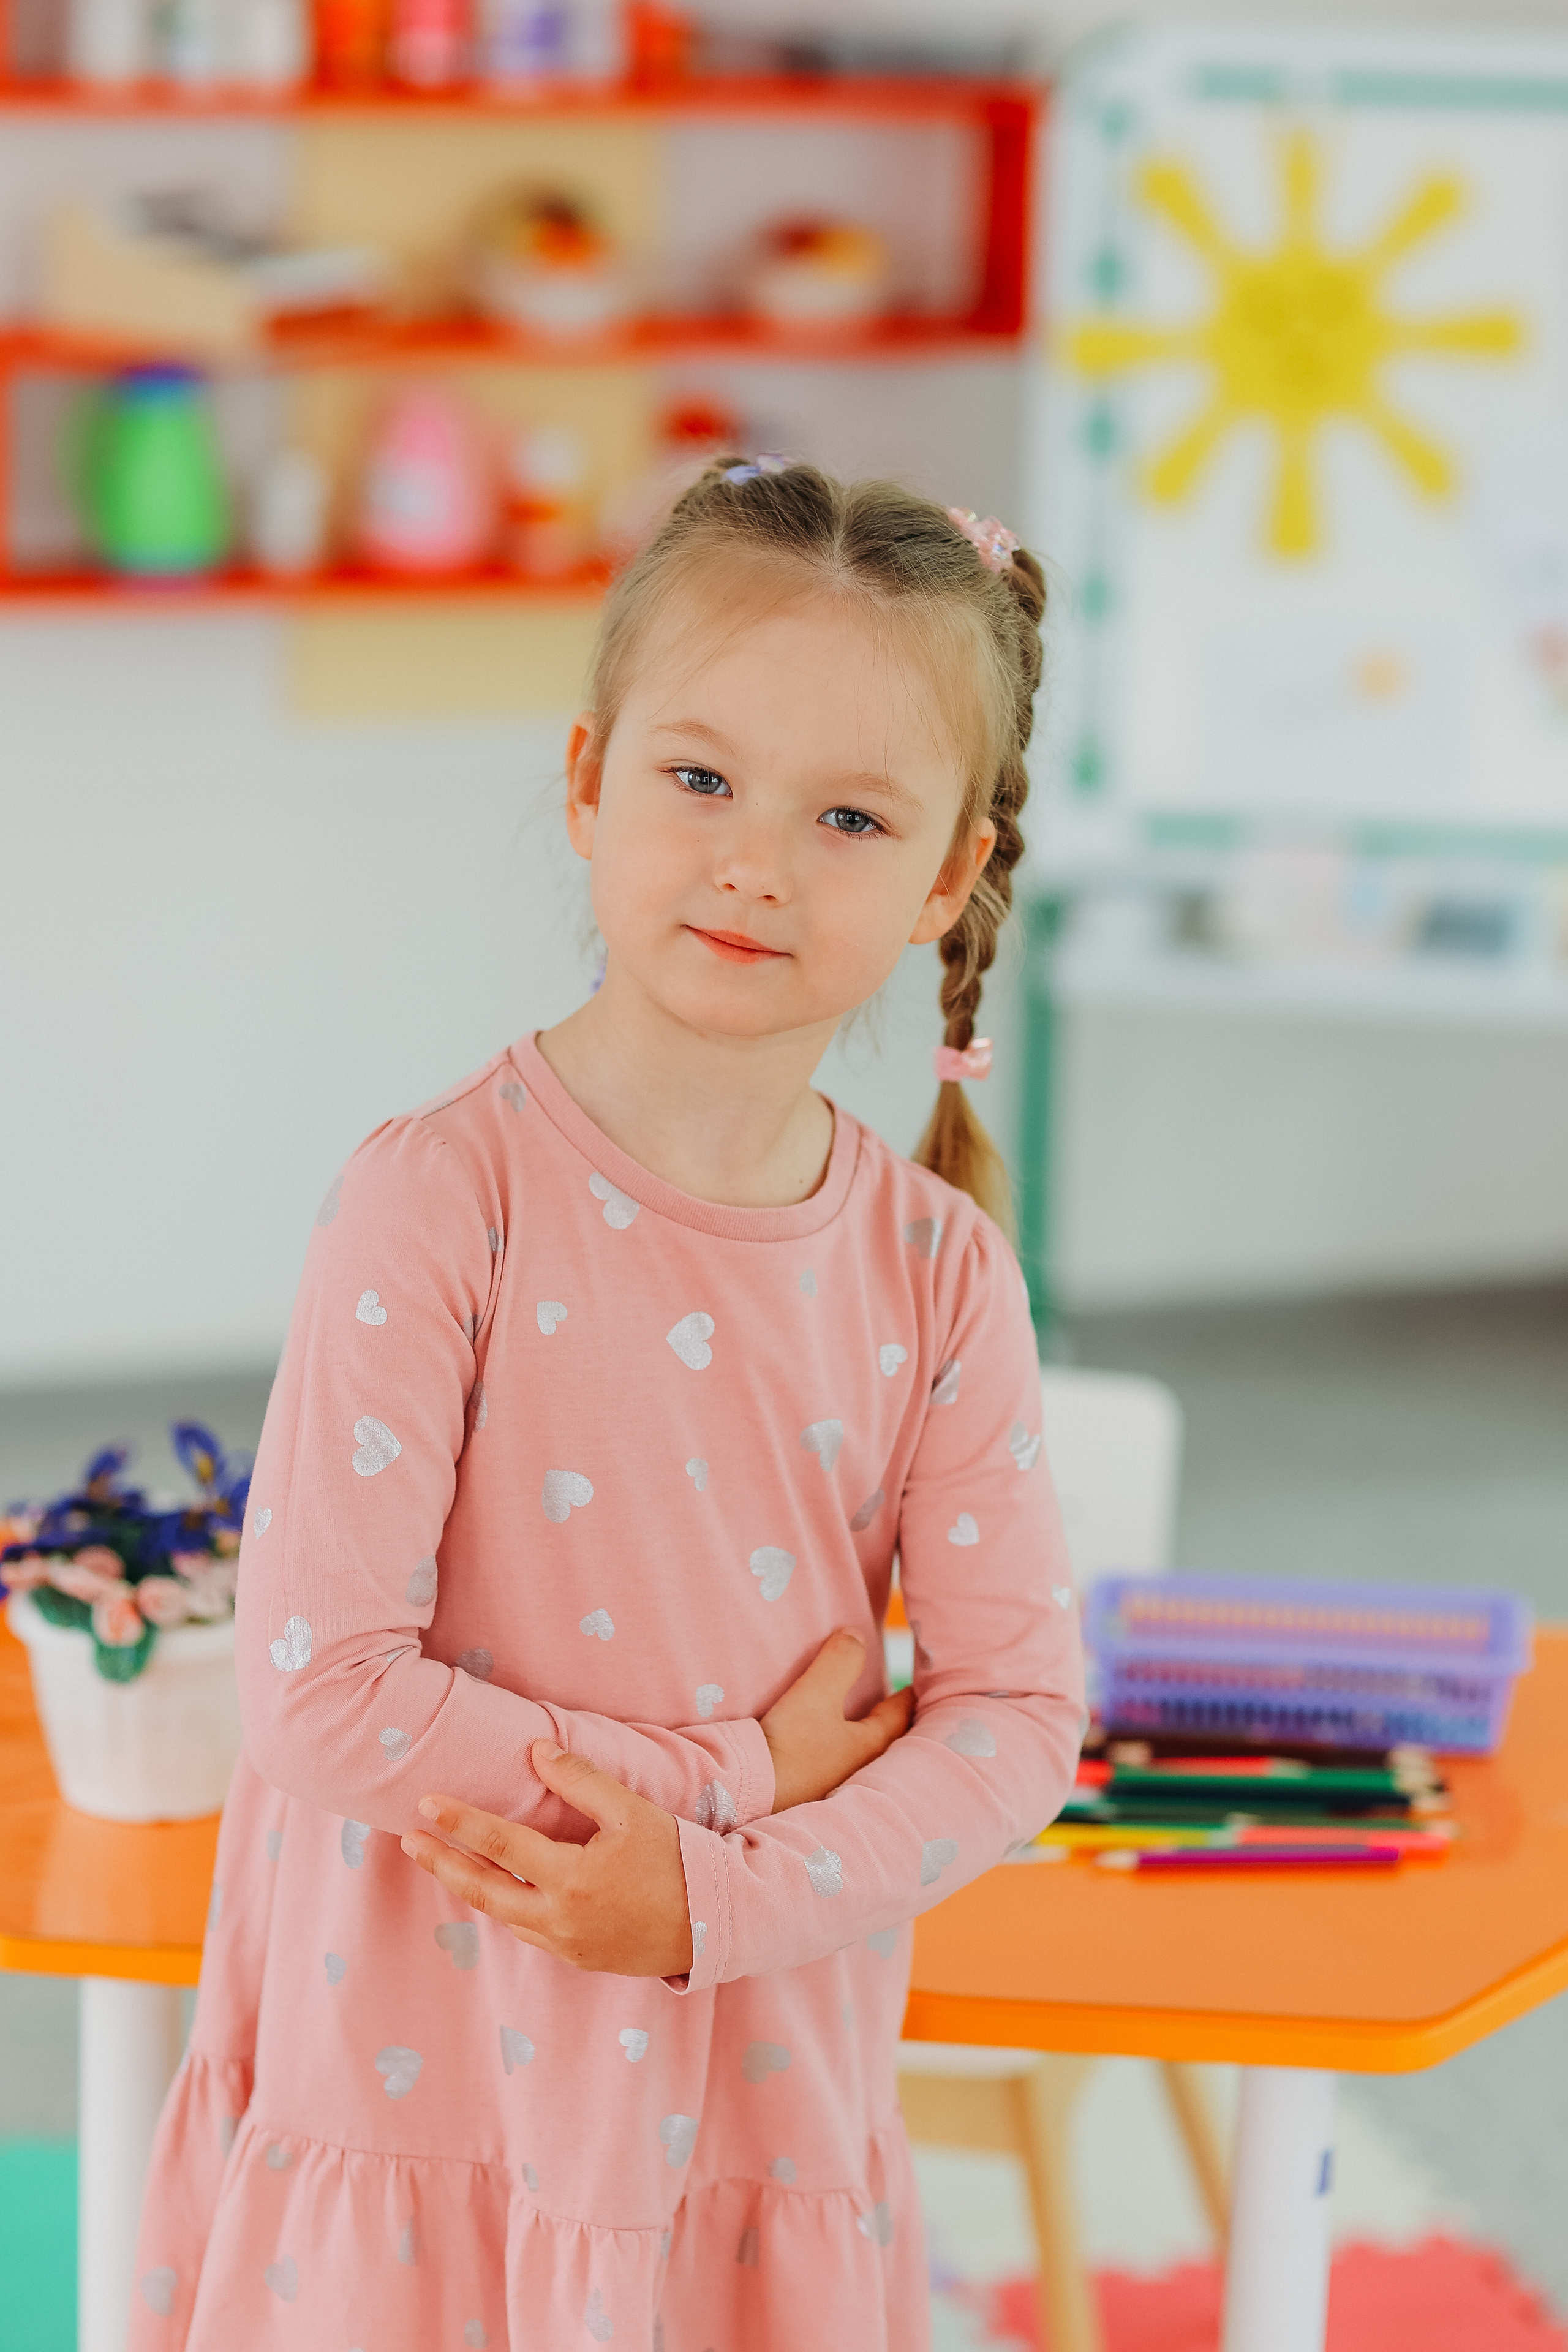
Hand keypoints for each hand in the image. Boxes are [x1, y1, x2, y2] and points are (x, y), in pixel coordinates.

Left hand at [400, 1741, 693, 1977]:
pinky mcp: (579, 1957)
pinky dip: (504, 1907)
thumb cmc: (678, 1860)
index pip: (500, 1845)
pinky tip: (499, 1890)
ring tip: (444, 1863)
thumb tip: (536, 1750)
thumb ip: (581, 1780)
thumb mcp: (632, 1812)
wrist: (716, 1922)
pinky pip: (529, 1931)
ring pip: (503, 1914)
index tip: (426, 1804)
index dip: (459, 1822)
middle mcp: (559, 1919)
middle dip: (442, 1863)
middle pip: (484, 1890)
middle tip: (408, 1841)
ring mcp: (567, 1944)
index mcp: (570, 1880)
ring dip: (470, 1886)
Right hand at [761, 1627, 914, 1812]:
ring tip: (860, 1727)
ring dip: (861, 1740)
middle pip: (882, 1742)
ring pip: (857, 1757)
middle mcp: (856, 1770)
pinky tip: (822, 1751)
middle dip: (889, 1724)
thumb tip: (857, 1636)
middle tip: (895, 1709)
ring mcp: (831, 1786)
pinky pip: (832, 1767)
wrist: (748, 1794)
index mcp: (867, 1746)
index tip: (911, 1687)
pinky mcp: (807, 1793)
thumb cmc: (790, 1745)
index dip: (905, 1698)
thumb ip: (840, 1662)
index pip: (897, 1717)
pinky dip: (835, 1753)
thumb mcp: (816, 1695)